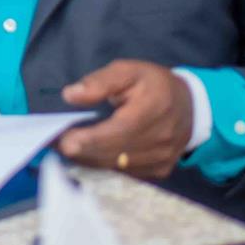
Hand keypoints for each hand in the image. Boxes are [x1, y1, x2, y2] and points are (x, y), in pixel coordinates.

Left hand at [58, 59, 193, 179]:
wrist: (191, 108)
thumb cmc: (154, 85)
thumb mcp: (128, 70)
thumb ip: (99, 82)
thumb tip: (70, 96)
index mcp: (152, 111)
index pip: (118, 132)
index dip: (89, 139)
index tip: (62, 141)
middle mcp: (159, 141)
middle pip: (113, 154)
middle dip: (80, 150)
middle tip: (53, 143)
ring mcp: (160, 160)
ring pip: (116, 167)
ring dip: (88, 159)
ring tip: (64, 147)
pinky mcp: (158, 171)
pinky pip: (124, 173)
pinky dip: (102, 164)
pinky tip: (86, 154)